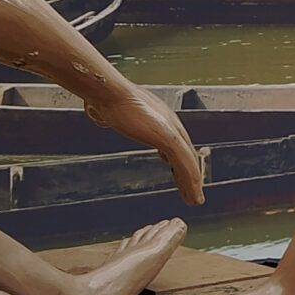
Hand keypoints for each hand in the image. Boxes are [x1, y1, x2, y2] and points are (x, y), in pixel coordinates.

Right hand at [84, 80, 206, 206]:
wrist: (110, 93)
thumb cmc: (107, 98)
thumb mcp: (111, 109)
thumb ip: (112, 115)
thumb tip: (99, 115)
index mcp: (159, 118)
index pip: (175, 143)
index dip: (179, 161)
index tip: (179, 174)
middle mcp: (170, 123)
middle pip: (186, 153)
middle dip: (189, 173)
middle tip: (192, 191)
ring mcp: (172, 130)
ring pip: (188, 162)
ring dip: (193, 183)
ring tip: (195, 200)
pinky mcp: (170, 139)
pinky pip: (185, 164)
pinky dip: (191, 180)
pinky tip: (193, 194)